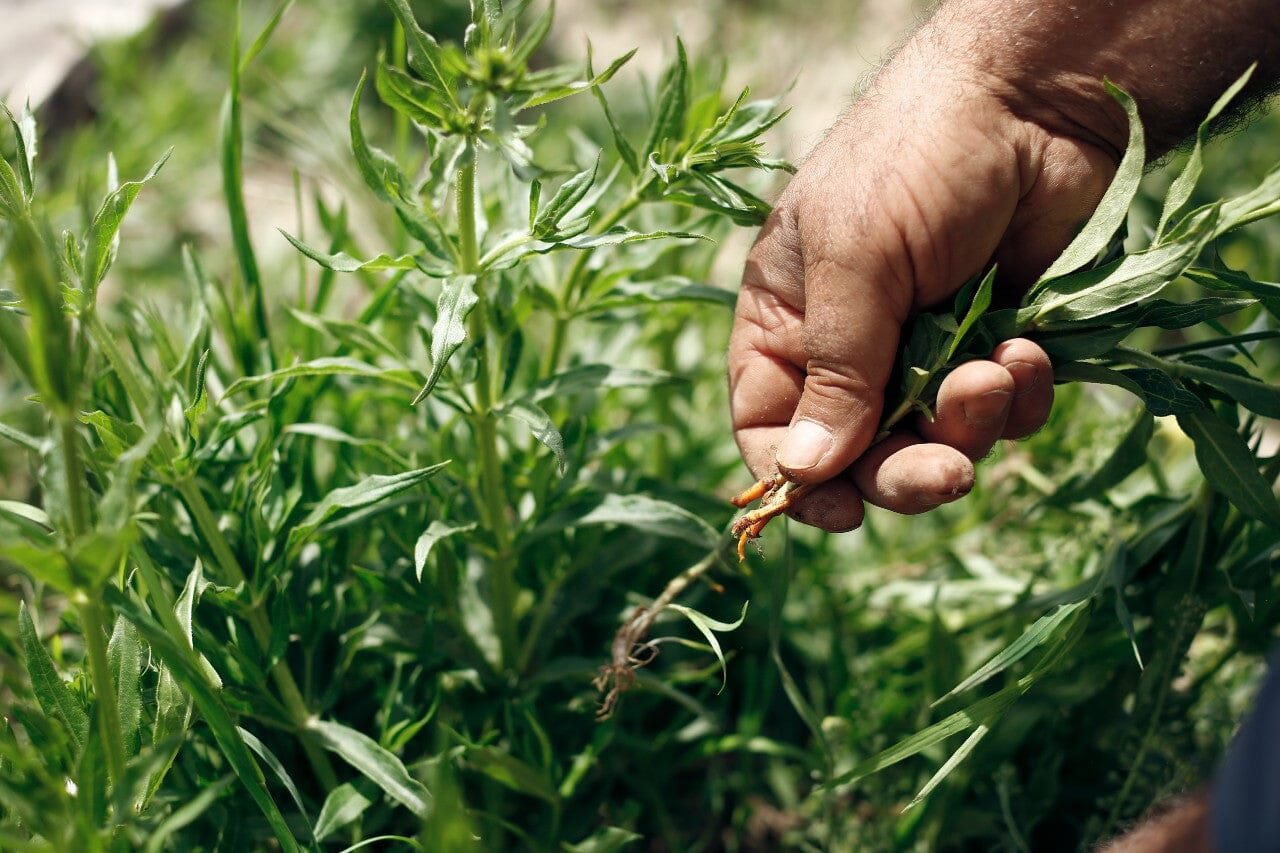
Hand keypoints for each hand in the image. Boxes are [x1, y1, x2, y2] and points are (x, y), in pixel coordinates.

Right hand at [728, 39, 1117, 531]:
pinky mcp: (996, 348)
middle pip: (857, 455)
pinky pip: (1000, 415)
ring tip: (995, 369)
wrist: (1037, 101)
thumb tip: (806, 474)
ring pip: (934, 442)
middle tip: (947, 474)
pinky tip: (1030, 349)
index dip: (795, 478)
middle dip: (902, 473)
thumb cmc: (913, 162)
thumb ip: (835, 370)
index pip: (767, 423)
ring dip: (967, 424)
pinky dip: (1017, 398)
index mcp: (786, 318)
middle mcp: (850, 345)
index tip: (837, 514)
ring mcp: (925, 348)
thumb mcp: (855, 260)